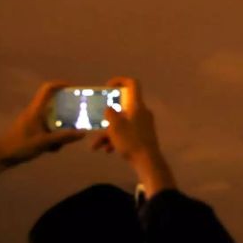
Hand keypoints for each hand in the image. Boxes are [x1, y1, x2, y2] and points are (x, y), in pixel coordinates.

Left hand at [0, 82, 83, 190]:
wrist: (3, 156)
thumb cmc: (21, 145)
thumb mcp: (44, 142)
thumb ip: (63, 137)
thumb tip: (83, 132)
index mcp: (36, 110)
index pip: (47, 89)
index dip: (60, 85)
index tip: (74, 89)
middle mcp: (35, 112)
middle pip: (54, 105)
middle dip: (67, 113)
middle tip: (80, 119)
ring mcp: (34, 121)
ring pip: (53, 119)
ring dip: (60, 129)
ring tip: (65, 142)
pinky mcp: (33, 129)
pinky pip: (48, 128)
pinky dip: (54, 137)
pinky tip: (53, 149)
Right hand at [91, 77, 174, 194]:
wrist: (147, 162)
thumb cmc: (131, 141)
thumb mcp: (115, 125)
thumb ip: (110, 112)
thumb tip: (110, 108)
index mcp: (137, 106)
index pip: (132, 84)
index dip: (119, 81)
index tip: (107, 87)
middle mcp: (142, 112)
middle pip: (122, 108)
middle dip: (106, 117)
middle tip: (96, 122)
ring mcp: (143, 124)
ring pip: (121, 123)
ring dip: (107, 133)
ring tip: (95, 146)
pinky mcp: (142, 135)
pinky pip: (126, 133)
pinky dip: (116, 139)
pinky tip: (107, 150)